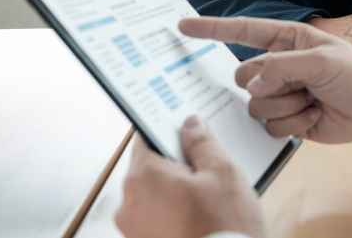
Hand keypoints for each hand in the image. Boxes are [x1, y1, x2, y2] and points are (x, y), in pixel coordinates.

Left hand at [115, 117, 263, 237]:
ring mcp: (133, 230)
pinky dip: (174, 214)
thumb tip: (190, 125)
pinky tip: (202, 218)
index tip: (184, 129)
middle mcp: (128, 204)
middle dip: (177, 165)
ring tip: (210, 200)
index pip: (146, 138)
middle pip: (151, 169)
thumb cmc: (223, 228)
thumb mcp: (222, 172)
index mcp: (143, 177)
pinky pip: (157, 219)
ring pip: (155, 196)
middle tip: (208, 170)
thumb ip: (202, 143)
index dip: (168, 130)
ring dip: (176, 192)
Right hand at [179, 17, 351, 143]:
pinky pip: (270, 127)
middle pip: (244, 77)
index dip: (211, 29)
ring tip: (314, 101)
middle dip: (272, 86)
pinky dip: (293, 124)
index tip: (183, 27)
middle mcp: (279, 66)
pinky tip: (315, 115)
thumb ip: (281, 68)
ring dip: (287, 107)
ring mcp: (282, 94)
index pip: (242, 32)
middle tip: (304, 85)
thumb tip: (251, 87)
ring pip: (255, 106)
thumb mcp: (320, 60)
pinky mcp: (287, 119)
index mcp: (286, 41)